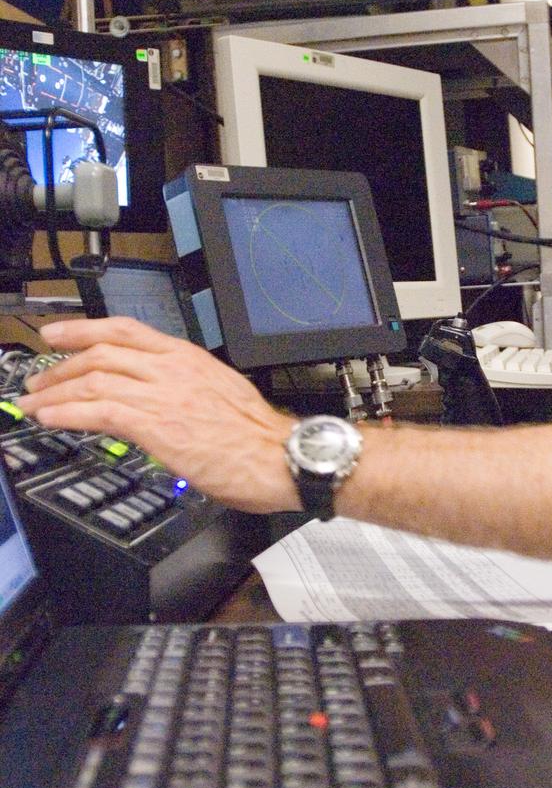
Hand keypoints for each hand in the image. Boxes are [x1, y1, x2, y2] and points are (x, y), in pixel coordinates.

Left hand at [17, 317, 298, 512]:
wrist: (280, 458)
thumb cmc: (258, 437)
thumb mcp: (219, 393)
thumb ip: (184, 387)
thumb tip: (160, 398)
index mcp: (188, 358)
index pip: (126, 330)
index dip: (84, 328)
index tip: (58, 335)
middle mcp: (172, 369)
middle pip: (101, 351)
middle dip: (60, 364)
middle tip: (39, 378)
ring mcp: (163, 395)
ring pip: (93, 379)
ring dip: (55, 391)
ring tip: (34, 403)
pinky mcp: (156, 425)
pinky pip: (99, 411)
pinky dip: (67, 412)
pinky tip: (50, 418)